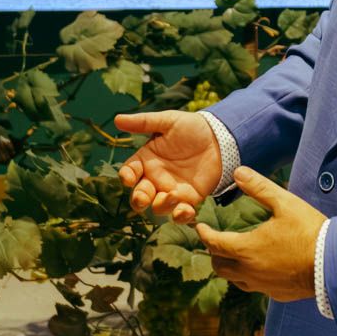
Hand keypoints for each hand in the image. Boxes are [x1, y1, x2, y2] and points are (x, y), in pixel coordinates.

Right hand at [113, 109, 222, 223]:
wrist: (219, 137)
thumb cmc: (191, 127)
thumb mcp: (167, 121)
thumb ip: (144, 122)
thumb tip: (117, 119)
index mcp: (146, 159)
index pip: (129, 171)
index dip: (126, 176)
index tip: (128, 178)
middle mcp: (155, 178)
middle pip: (140, 195)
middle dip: (138, 200)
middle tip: (142, 199)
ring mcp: (171, 190)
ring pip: (158, 206)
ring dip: (162, 205)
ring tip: (173, 195)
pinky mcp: (189, 198)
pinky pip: (181, 213)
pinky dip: (181, 216)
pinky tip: (185, 211)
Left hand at [195, 167, 326, 302]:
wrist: (334, 263)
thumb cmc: (309, 231)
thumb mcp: (284, 203)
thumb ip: (259, 187)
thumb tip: (238, 171)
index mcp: (247, 249)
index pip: (214, 244)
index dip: (204, 234)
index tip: (200, 227)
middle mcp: (249, 271)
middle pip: (220, 267)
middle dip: (214, 253)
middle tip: (216, 241)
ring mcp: (263, 285)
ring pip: (234, 280)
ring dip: (230, 267)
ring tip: (234, 255)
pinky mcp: (276, 294)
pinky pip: (254, 287)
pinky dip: (249, 277)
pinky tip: (259, 268)